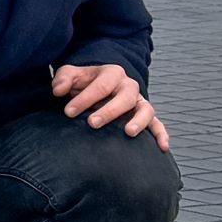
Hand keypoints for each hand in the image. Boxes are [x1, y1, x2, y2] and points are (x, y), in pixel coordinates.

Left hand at [54, 63, 169, 148]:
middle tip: (92, 123)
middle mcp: (129, 86)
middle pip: (124, 97)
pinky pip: (157, 124)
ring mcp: (139, 101)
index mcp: (112, 73)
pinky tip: (163, 147)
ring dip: (139, 121)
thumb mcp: (71, 75)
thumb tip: (58, 90)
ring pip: (146, 109)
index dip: (85, 98)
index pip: (101, 85)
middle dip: (109, 110)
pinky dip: (162, 134)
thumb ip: (63, 79)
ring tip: (128, 132)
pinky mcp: (145, 116)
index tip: (68, 112)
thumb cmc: (83, 83)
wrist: (97, 88)